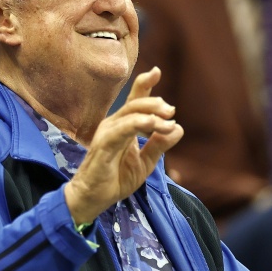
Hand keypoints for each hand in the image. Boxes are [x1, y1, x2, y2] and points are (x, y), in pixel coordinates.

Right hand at [64, 67, 183, 223]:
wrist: (93, 199)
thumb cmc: (115, 179)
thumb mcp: (145, 163)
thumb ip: (160, 145)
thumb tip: (178, 128)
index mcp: (123, 126)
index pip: (135, 101)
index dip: (145, 84)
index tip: (157, 71)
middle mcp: (114, 124)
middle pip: (135, 103)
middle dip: (154, 102)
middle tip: (171, 110)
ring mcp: (107, 133)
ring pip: (131, 113)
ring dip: (152, 114)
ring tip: (169, 120)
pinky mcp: (104, 144)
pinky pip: (123, 129)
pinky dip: (140, 124)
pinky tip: (154, 125)